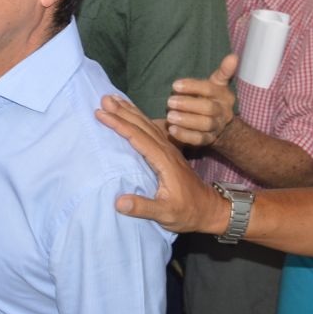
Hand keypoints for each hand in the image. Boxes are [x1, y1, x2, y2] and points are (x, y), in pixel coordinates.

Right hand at [95, 95, 226, 233]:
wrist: (210, 209)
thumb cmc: (188, 212)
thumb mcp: (167, 214)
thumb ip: (143, 207)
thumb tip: (118, 202)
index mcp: (164, 161)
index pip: (138, 137)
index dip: (119, 124)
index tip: (101, 114)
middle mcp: (166, 150)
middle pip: (142, 125)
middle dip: (122, 111)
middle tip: (104, 99)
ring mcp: (169, 149)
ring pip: (147, 124)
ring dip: (130, 111)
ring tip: (114, 100)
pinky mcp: (169, 152)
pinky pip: (152, 129)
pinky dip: (140, 119)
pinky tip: (133, 114)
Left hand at [167, 53, 237, 146]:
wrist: (221, 123)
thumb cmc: (212, 97)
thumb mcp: (218, 83)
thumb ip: (223, 71)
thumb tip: (233, 56)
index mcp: (223, 95)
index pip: (209, 89)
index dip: (192, 86)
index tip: (175, 85)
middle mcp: (222, 112)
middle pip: (208, 109)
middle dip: (187, 105)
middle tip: (169, 102)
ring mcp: (217, 127)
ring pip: (204, 125)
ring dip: (186, 121)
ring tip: (169, 116)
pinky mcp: (209, 140)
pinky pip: (199, 140)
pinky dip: (185, 136)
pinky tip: (172, 130)